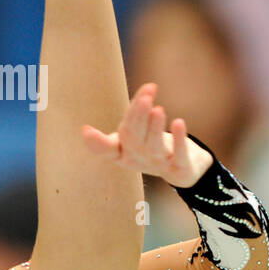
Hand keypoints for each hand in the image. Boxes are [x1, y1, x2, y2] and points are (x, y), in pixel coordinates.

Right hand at [81, 83, 213, 187]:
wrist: (183, 171)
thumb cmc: (151, 146)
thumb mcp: (134, 135)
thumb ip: (129, 118)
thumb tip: (89, 126)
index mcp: (123, 154)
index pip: (110, 147)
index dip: (97, 143)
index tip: (85, 130)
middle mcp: (139, 161)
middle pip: (134, 140)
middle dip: (138, 118)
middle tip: (144, 99)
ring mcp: (159, 166)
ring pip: (154, 148)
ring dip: (155, 127)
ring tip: (158, 109)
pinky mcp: (180, 169)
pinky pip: (179, 155)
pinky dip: (179, 139)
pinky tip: (179, 122)